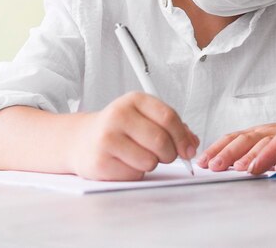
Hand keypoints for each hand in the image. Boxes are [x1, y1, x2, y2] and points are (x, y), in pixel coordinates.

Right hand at [71, 92, 198, 180]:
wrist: (82, 139)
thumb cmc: (120, 127)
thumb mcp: (144, 116)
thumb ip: (171, 126)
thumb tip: (192, 142)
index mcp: (134, 100)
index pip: (168, 117)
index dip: (183, 137)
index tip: (189, 149)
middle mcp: (119, 115)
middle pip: (160, 141)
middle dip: (170, 154)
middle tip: (167, 156)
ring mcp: (107, 138)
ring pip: (149, 160)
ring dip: (152, 163)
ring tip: (140, 155)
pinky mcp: (100, 162)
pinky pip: (134, 174)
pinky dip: (136, 172)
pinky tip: (125, 162)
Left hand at [197, 122, 275, 172]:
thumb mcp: (274, 146)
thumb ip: (255, 153)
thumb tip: (229, 166)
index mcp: (262, 132)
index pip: (236, 138)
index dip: (219, 148)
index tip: (202, 161)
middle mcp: (273, 131)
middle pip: (248, 140)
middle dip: (229, 153)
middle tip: (215, 166)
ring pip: (271, 144)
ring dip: (256, 156)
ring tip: (244, 169)